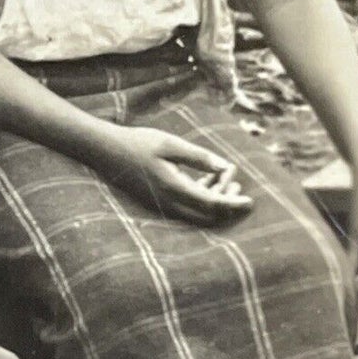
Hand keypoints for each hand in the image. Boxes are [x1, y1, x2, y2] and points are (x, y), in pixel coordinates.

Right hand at [92, 125, 252, 224]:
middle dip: (227, 203)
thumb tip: (225, 167)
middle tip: (237, 183)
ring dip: (215, 199)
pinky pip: (187, 208)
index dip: (233, 204)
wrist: (107, 151)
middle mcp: (169, 203)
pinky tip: (207, 179)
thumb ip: (198, 157)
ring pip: (198, 213)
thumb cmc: (138, 143)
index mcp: (174, 188)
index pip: (212, 204)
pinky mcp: (159, 202)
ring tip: (225, 176)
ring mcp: (163, 205)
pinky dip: (202, 197)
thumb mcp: (170, 144)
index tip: (251, 201)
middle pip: (207, 215)